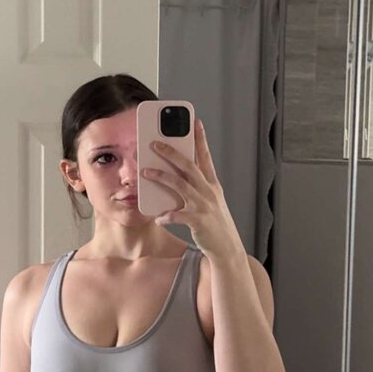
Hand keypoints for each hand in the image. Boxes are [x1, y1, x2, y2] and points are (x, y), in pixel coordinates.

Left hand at [141, 119, 243, 260]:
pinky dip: (166, 215)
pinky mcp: (198, 221)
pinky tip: (158, 217)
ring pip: (180, 185)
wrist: (227, 248)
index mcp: (212, 185)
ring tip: (145, 172)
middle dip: (170, 153)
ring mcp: (204, 206)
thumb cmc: (216, 224)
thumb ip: (196, 188)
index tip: (195, 123)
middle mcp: (209, 192)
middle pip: (188, 166)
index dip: (200, 139)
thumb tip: (175, 177)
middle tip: (154, 143)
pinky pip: (177, 215)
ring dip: (161, 177)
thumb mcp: (210, 201)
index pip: (205, 157)